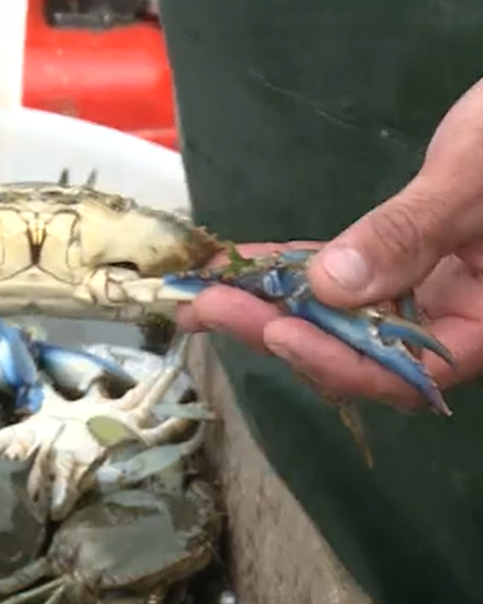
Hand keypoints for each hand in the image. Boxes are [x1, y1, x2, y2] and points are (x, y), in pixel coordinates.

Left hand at [178, 77, 482, 410]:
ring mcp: (422, 292)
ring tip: (196, 296)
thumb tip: (332, 286)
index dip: (336, 362)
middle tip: (205, 308)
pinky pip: (337, 275)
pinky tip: (237, 263)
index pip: (405, 372)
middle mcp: (451, 320)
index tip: (276, 333)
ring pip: (337, 317)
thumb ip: (410, 235)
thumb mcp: (472, 181)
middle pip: (356, 350)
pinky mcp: (398, 260)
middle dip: (277, 331)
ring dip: (268, 305)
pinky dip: (289, 270)